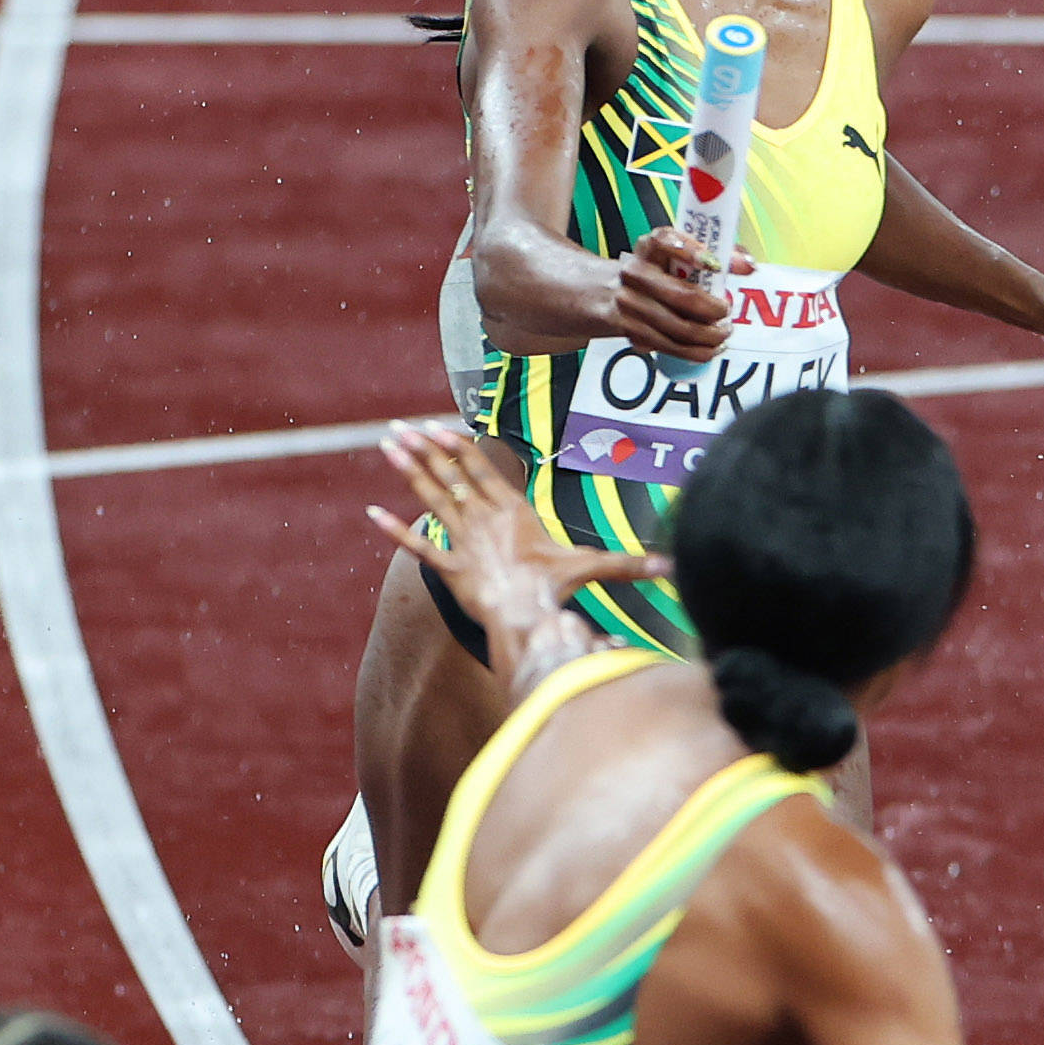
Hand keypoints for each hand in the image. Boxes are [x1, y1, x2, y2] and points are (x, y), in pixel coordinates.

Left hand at [363, 420, 664, 628]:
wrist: (527, 617)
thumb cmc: (557, 589)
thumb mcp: (592, 567)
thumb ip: (627, 563)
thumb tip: (672, 566)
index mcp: (512, 510)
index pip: (482, 469)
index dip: (459, 446)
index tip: (437, 427)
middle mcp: (483, 519)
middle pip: (449, 477)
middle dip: (423, 450)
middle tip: (398, 430)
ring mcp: (463, 542)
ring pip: (430, 499)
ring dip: (407, 473)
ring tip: (386, 448)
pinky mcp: (447, 568)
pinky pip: (418, 546)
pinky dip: (394, 530)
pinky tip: (372, 514)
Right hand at [608, 223, 737, 359]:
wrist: (598, 292)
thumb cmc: (648, 273)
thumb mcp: (670, 256)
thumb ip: (710, 253)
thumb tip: (747, 264)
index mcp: (648, 248)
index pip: (664, 240)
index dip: (691, 250)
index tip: (715, 263)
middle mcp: (635, 273)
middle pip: (683, 296)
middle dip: (714, 309)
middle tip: (726, 310)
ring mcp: (629, 303)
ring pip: (679, 327)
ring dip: (710, 335)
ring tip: (724, 332)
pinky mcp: (629, 330)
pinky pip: (668, 345)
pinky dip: (695, 351)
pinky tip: (709, 348)